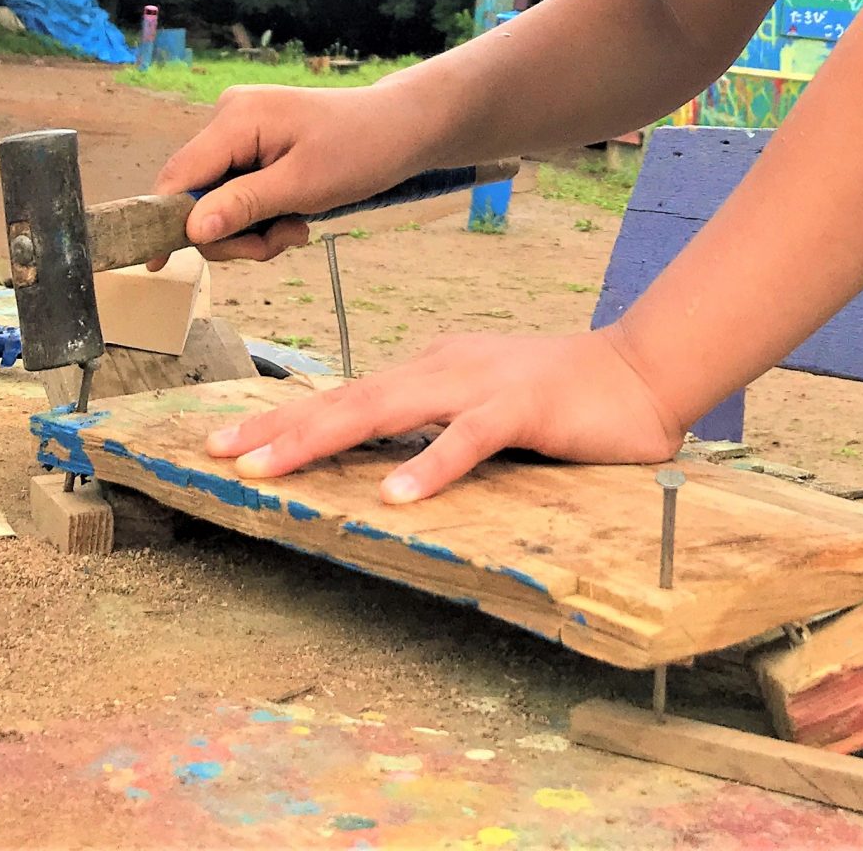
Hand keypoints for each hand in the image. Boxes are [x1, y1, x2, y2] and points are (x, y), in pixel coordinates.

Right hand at [154, 82, 428, 262]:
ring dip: (253, 230)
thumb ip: (244, 206)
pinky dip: (262, 217)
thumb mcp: (303, 186)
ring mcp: (240, 132)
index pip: (178, 176)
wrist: (402, 128)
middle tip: (277, 244)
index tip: (158, 266)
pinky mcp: (254, 146)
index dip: (165, 221)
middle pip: (197, 196)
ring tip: (295, 229)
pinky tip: (294, 218)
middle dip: (233, 233)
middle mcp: (229, 118)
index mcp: (236, 118)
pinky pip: (238, 194)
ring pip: (218, 203)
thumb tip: (190, 230)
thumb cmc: (362, 150)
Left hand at [204, 328, 684, 500]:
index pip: (349, 395)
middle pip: (348, 398)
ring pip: (386, 408)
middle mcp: (444, 369)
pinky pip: (469, 439)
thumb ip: (438, 426)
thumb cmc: (566, 397)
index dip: (289, 419)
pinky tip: (394, 493)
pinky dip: (431, 465)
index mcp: (434, 370)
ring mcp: (481, 385)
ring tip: (269, 467)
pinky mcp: (523, 407)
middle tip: (219, 454)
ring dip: (321, 437)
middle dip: (280, 427)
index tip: (231, 443)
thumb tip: (384, 459)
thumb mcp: (486, 408)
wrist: (643, 373)